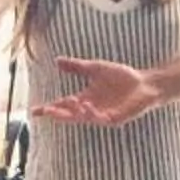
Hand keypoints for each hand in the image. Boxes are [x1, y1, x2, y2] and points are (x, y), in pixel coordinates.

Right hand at [37, 57, 159, 127]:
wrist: (145, 83)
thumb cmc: (122, 77)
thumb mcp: (96, 68)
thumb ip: (77, 66)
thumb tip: (57, 60)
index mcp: (85, 99)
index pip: (63, 104)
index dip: (49, 108)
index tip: (34, 111)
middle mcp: (91, 109)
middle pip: (70, 114)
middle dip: (58, 114)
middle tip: (47, 111)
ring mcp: (103, 116)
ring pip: (85, 118)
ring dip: (77, 112)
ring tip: (72, 101)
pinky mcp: (116, 119)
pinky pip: (102, 119)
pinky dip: (94, 114)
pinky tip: (88, 107)